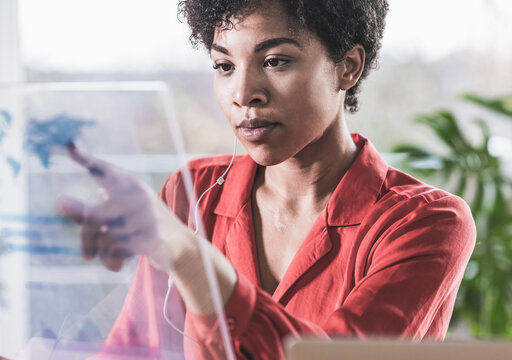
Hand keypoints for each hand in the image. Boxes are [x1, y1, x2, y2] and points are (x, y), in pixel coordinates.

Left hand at [58, 142, 183, 271]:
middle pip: (92, 217)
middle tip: (85, 254)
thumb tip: (61, 201)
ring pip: (103, 239)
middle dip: (85, 237)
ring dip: (102, 252)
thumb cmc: (141, 224)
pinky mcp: (149, 238)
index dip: (86, 159)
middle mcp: (136, 198)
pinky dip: (112, 262)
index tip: (69, 146)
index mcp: (130, 185)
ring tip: (111, 254)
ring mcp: (144, 218)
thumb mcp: (118, 213)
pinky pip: (115, 253)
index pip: (104, 170)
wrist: (177, 243)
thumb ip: (88, 210)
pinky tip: (117, 262)